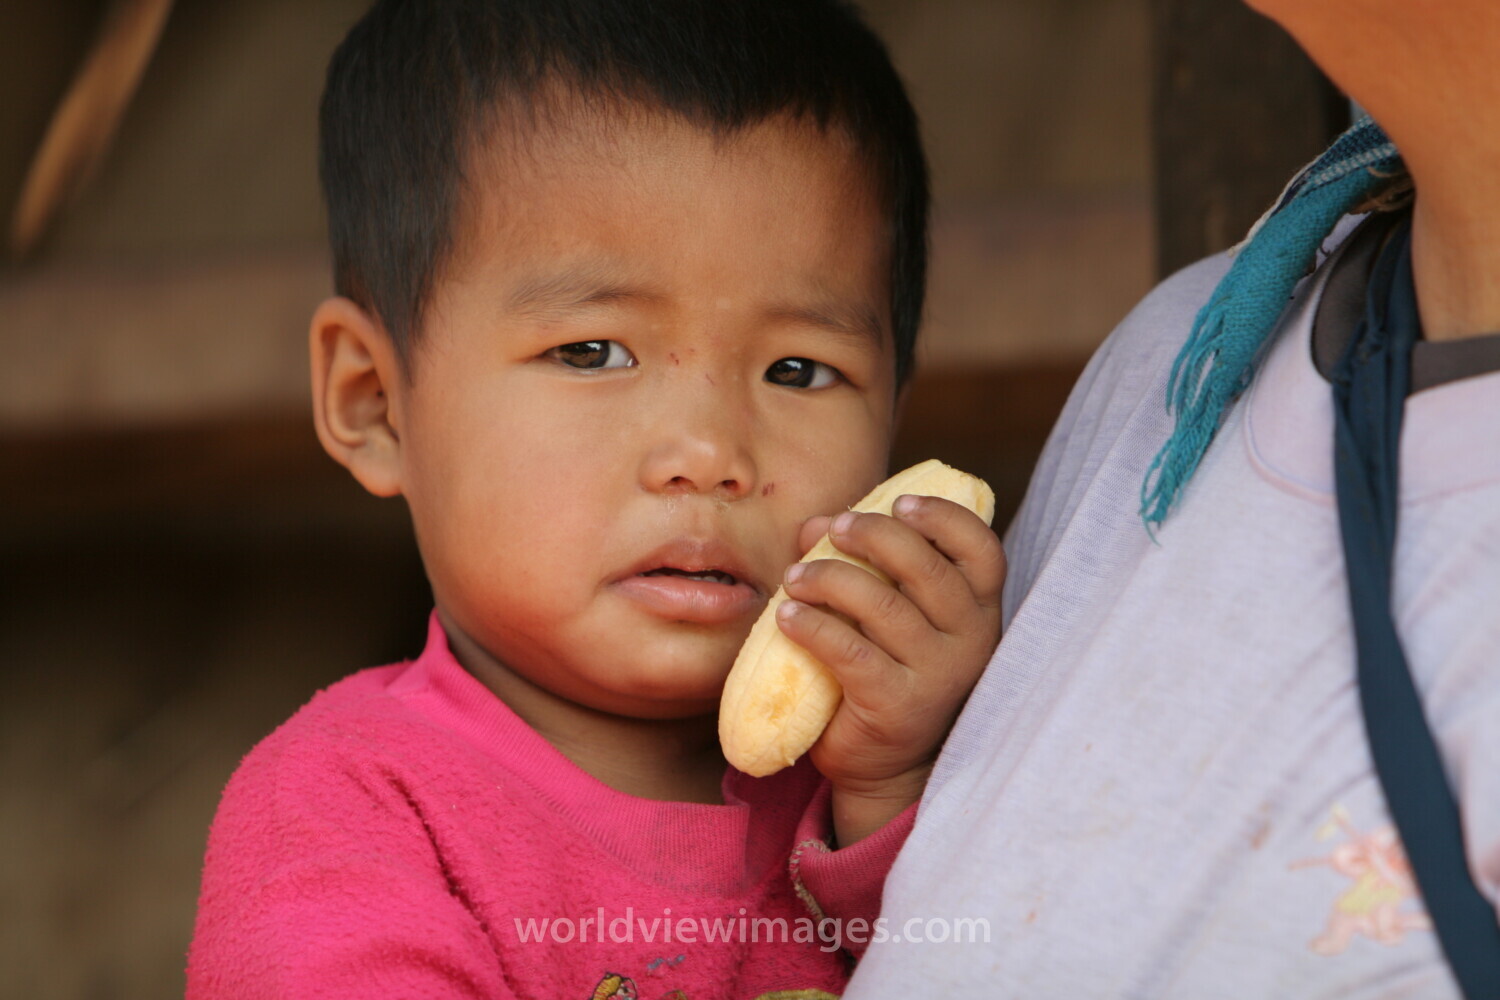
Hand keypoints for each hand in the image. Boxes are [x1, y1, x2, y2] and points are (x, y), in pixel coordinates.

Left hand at [777, 493, 1005, 846]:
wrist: (886, 767)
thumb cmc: (887, 673)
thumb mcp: (885, 615)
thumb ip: (862, 564)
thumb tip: (814, 525)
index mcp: (978, 610)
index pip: (983, 551)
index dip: (945, 517)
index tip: (900, 501)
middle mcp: (970, 641)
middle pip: (928, 568)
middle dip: (875, 536)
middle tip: (835, 530)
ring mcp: (938, 676)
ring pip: (884, 606)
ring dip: (830, 579)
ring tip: (795, 577)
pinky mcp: (897, 705)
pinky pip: (851, 651)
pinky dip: (814, 625)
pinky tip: (787, 616)